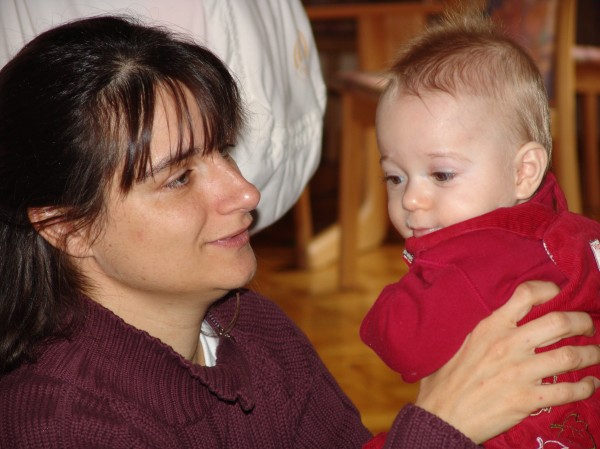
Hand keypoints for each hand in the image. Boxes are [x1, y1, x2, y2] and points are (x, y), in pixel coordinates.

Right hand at [415, 280, 599, 443]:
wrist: (442, 414)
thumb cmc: (448, 379)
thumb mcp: (465, 343)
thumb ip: (489, 331)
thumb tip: (508, 321)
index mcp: (491, 327)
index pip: (526, 295)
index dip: (549, 290)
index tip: (559, 293)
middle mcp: (508, 344)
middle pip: (560, 322)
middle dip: (583, 322)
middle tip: (588, 327)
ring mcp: (520, 371)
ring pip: (571, 355)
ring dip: (591, 354)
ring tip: (594, 355)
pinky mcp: (527, 398)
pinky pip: (568, 390)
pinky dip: (586, 387)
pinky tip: (590, 385)